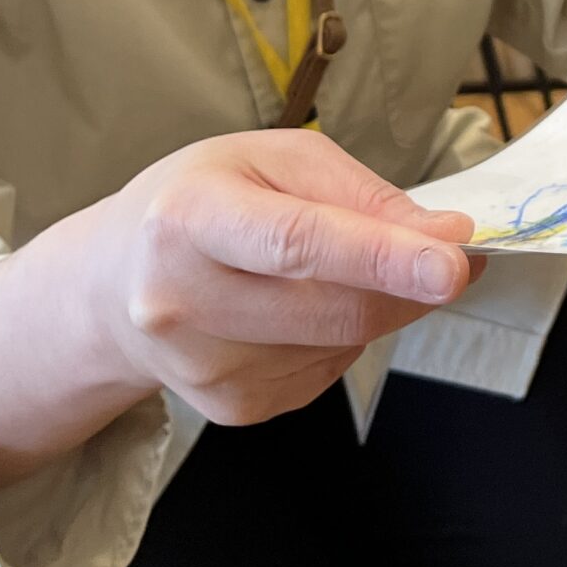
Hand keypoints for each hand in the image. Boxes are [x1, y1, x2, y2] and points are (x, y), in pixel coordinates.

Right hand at [87, 128, 478, 426]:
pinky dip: (342, 337)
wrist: (112, 284)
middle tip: (448, 254)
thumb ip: (361, 195)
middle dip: (410, 284)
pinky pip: (328, 372)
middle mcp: (182, 301)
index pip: (298, 244)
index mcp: (188, 218)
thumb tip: (443, 235)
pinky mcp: (229, 407)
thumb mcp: (274, 160)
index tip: (454, 264)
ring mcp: (202, 367)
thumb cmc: (202, 202)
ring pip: (343, 343)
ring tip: (337, 269)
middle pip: (336, 308)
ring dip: (376, 306)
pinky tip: (303, 308)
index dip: (383, 256)